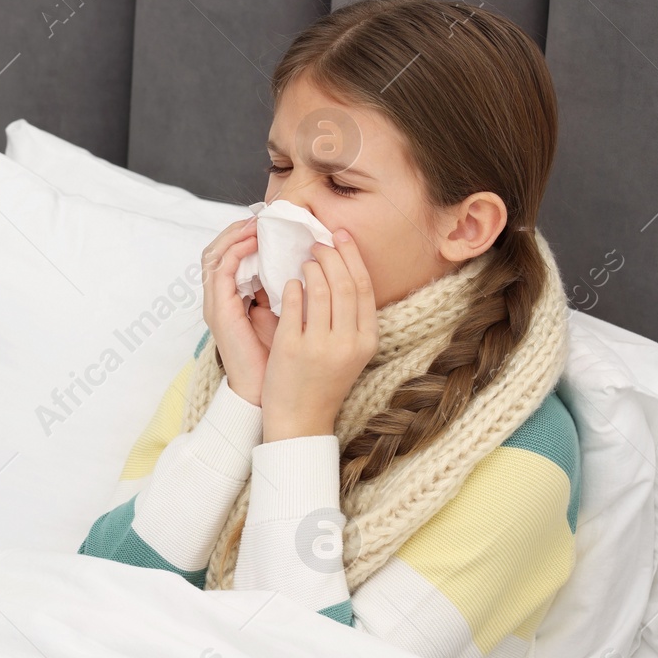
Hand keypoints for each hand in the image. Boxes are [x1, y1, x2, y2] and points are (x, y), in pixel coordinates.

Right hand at [201, 216, 271, 405]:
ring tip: (259, 223)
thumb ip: (285, 290)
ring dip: (236, 234)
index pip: (230, 256)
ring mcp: (216, 303)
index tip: (272, 223)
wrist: (264, 392)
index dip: (245, 236)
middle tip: (264, 216)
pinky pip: (221, 268)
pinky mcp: (219, 309)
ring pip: (214, 254)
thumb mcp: (284, 315)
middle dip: (238, 229)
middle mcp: (220, 298)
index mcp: (233, 299)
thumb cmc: (278, 358)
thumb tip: (305, 262)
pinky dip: (236, 250)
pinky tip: (256, 241)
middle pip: (217, 249)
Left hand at [260, 228, 377, 441]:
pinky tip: (290, 282)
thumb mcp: (351, 352)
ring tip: (305, 260)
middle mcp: (346, 342)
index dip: (352, 257)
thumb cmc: (324, 381)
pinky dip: (292, 287)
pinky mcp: (291, 348)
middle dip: (331, 255)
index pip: (364, 287)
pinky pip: (293, 304)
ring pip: (319, 289)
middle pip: (343, 283)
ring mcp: (319, 346)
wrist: (301, 420)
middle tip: (318, 243)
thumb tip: (343, 269)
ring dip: (311, 267)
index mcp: (366, 341)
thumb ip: (352, 318)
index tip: (341, 237)